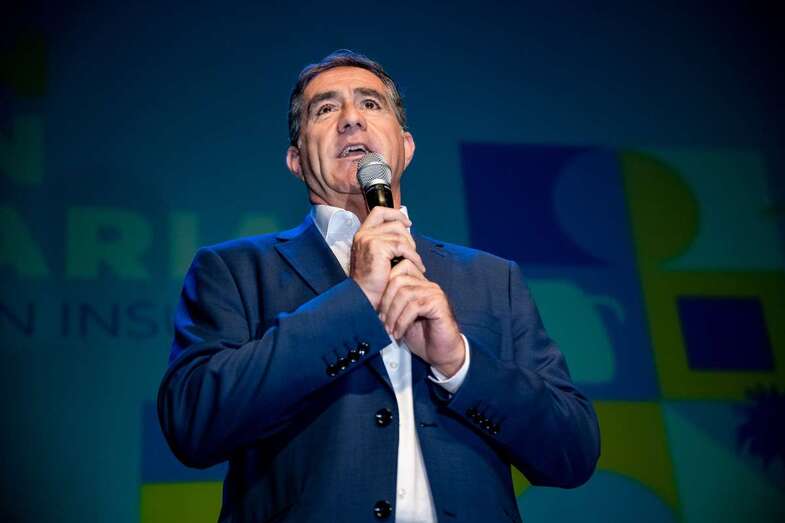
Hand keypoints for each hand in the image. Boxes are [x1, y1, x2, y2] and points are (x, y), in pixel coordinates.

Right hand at [350, 207, 425, 307]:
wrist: (364, 297)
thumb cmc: (373, 283)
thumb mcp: (378, 258)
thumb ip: (386, 243)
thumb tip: (405, 230)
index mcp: (362, 234)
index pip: (379, 212)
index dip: (395, 214)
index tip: (408, 223)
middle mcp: (363, 234)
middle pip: (394, 222)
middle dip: (408, 236)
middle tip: (412, 252)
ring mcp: (369, 239)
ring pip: (400, 234)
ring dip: (412, 249)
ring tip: (415, 262)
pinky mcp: (377, 246)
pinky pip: (403, 246)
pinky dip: (413, 256)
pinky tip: (416, 266)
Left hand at [379, 260, 464, 376]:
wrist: (442, 353)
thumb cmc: (423, 337)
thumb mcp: (402, 318)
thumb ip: (393, 304)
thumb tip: (372, 300)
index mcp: (419, 285)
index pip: (400, 268)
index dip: (385, 286)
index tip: (379, 308)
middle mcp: (428, 286)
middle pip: (399, 279)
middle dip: (385, 301)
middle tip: (382, 320)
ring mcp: (435, 294)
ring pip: (405, 293)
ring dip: (392, 314)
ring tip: (389, 329)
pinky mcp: (439, 305)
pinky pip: (414, 307)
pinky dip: (402, 322)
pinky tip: (399, 333)